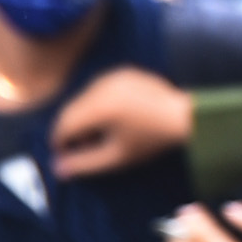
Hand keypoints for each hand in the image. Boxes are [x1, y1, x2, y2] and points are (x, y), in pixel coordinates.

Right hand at [48, 66, 193, 180]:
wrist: (185, 115)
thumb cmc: (151, 140)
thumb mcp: (116, 158)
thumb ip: (83, 164)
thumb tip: (56, 170)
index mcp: (99, 107)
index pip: (63, 126)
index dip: (60, 143)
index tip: (67, 157)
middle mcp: (101, 86)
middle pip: (70, 111)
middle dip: (72, 130)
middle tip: (87, 146)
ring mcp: (112, 76)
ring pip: (82, 99)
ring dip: (84, 116)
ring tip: (103, 132)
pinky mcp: (121, 72)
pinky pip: (97, 89)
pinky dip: (98, 103)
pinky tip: (114, 116)